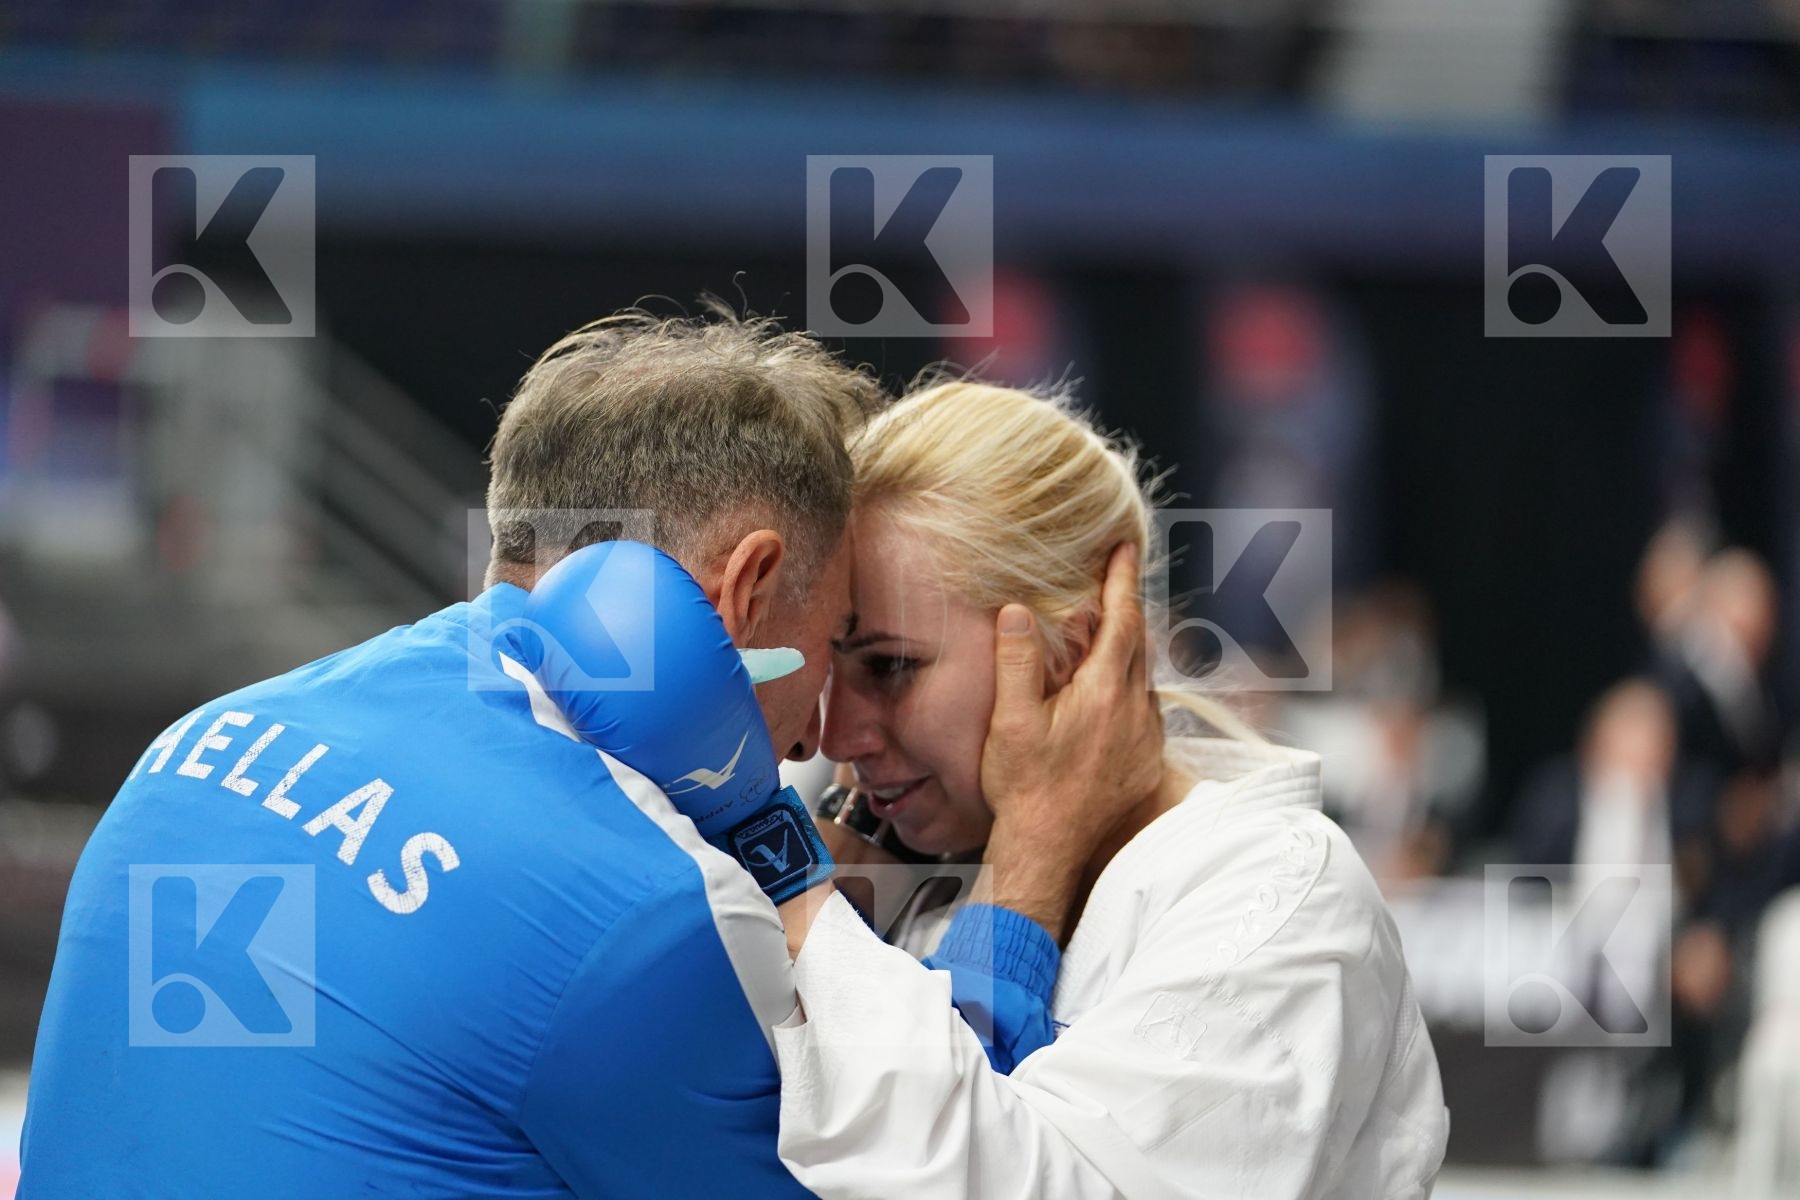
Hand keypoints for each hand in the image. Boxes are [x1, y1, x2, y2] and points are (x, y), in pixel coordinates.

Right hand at [978, 543, 1163, 940]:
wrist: (1049, 849)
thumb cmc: (1025, 787)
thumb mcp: (1011, 720)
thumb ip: (1017, 662)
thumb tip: (1017, 611)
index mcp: (1104, 693)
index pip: (1123, 620)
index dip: (1122, 580)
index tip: (1123, 548)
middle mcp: (1135, 711)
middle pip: (1137, 643)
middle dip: (1123, 610)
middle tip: (1107, 583)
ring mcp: (1146, 738)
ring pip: (1140, 677)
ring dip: (1122, 653)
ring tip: (1093, 642)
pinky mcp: (1148, 761)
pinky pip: (1143, 709)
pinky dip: (1125, 689)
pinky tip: (1101, 697)